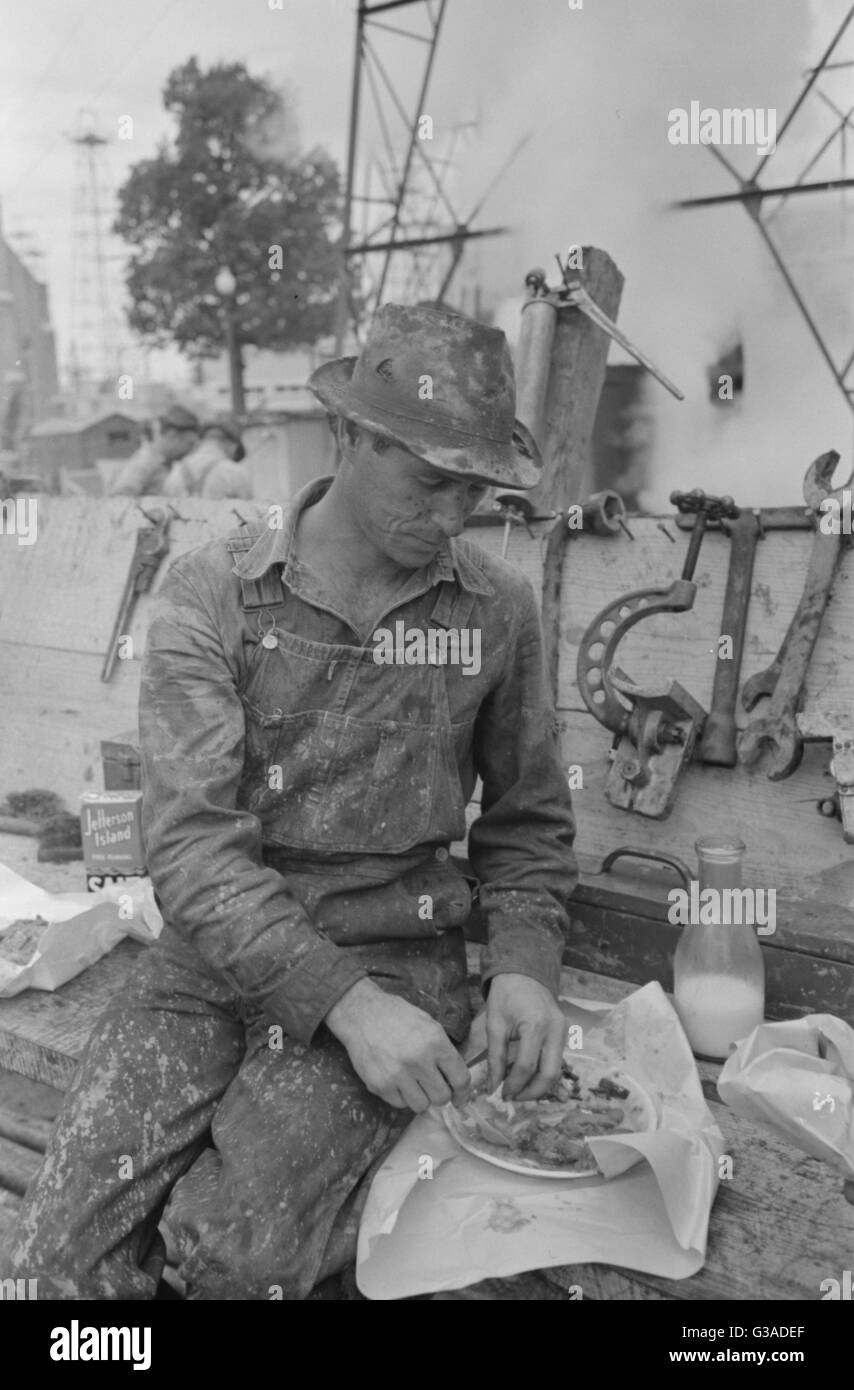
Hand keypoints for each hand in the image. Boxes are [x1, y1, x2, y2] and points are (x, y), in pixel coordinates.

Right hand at [325, 978, 471, 1112]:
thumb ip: (443, 1050)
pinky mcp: (380, 1085)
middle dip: (440, 1094)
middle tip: (433, 1087)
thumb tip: (454, 1077)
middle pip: (442, 1097)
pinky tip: (397, 1081)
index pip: (460, 1078)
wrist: (361, 1014)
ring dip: (420, 1097)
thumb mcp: (428, 1023)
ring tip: (414, 1083)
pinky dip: (401, 1096)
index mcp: (435, 1042)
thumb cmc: (397, 1016)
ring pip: (421, 1105)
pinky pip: (400, 1104)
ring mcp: (398, 1075)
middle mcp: (419, 1060)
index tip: (459, 1095)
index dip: (462, 1091)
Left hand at [485, 973, 566, 1100]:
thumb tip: (493, 1088)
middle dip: (531, 1092)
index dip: (513, 1085)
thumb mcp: (494, 1025)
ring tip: (519, 1091)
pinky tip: (528, 1077)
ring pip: (557, 1070)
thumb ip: (495, 1058)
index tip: (501, 1095)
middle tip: (513, 1098)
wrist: (524, 973)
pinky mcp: (565, 1033)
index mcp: (535, 1025)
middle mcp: (555, 1030)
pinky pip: (557, 1061)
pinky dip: (543, 1073)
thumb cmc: (506, 996)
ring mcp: (564, 1031)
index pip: (527, 1066)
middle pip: (550, 1074)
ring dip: (539, 1086)